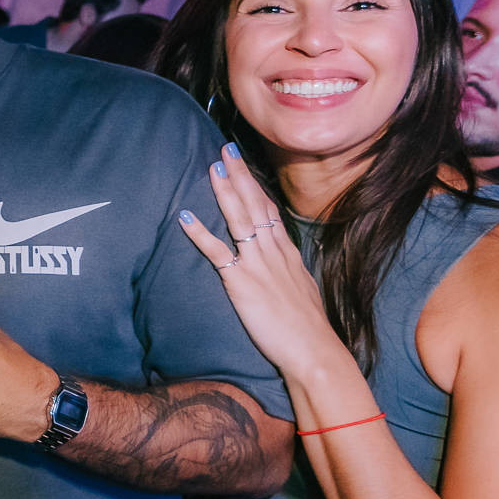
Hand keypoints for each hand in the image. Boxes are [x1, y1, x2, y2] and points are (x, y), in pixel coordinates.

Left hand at [176, 144, 353, 377]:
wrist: (313, 350)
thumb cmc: (308, 328)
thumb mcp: (304, 289)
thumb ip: (291, 271)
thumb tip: (286, 263)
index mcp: (287, 253)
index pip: (269, 210)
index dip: (255, 186)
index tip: (244, 165)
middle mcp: (273, 252)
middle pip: (255, 204)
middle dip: (240, 175)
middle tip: (226, 149)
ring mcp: (258, 265)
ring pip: (239, 219)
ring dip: (224, 191)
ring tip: (212, 167)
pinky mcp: (242, 283)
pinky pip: (218, 253)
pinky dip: (200, 233)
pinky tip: (185, 216)